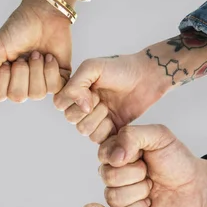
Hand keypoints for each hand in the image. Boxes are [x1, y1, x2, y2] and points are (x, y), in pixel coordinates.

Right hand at [0, 0, 71, 102]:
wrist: (43, 14)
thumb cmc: (18, 28)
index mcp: (4, 79)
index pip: (0, 95)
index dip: (4, 77)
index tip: (7, 61)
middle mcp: (21, 85)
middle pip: (19, 96)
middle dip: (21, 72)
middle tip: (24, 56)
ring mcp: (40, 83)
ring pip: (37, 94)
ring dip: (36, 69)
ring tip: (37, 54)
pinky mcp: (58, 79)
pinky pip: (54, 88)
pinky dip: (51, 69)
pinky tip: (48, 57)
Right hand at [53, 53, 167, 140]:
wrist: (147, 78)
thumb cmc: (121, 68)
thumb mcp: (93, 67)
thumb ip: (76, 84)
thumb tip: (80, 107)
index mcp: (75, 90)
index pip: (59, 103)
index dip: (73, 100)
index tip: (91, 90)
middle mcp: (81, 106)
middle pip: (71, 119)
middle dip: (88, 109)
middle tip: (103, 98)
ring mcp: (95, 119)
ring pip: (83, 130)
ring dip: (98, 118)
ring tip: (110, 107)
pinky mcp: (108, 131)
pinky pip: (97, 139)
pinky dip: (106, 130)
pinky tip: (115, 118)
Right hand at [98, 124, 206, 206]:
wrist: (195, 186)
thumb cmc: (176, 160)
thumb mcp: (159, 135)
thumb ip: (131, 136)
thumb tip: (113, 157)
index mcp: (116, 153)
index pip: (104, 154)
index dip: (126, 156)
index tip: (142, 155)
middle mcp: (112, 174)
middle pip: (108, 176)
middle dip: (136, 174)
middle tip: (150, 173)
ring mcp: (116, 196)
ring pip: (113, 196)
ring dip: (140, 192)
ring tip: (151, 188)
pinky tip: (148, 205)